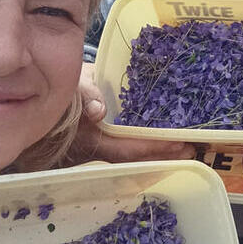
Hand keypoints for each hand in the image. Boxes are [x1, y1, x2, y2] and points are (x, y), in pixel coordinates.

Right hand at [68, 63, 194, 163]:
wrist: (50, 89)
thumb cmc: (63, 85)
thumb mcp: (72, 84)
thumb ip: (84, 94)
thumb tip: (98, 112)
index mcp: (89, 136)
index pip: (125, 148)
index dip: (151, 147)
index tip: (177, 143)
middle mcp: (96, 148)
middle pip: (134, 159)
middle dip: (163, 156)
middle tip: (192, 150)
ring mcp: (100, 147)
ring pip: (133, 157)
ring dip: (159, 155)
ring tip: (186, 149)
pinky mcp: (105, 142)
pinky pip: (129, 150)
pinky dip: (149, 149)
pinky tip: (167, 144)